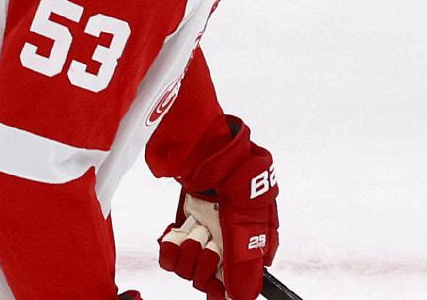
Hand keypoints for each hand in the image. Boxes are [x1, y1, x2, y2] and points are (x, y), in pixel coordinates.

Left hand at [156, 120, 276, 299]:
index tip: (217, 286)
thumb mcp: (245, 218)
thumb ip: (244, 260)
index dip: (227, 285)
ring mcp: (206, 231)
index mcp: (256, 239)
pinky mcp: (184, 223)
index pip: (243, 280)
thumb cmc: (232, 171)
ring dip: (188, 253)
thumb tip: (244, 297)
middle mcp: (231, 238)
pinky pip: (173, 255)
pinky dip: (170, 249)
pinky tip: (172, 236)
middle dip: (206, 264)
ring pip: (192, 268)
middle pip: (214, 277)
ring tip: (192, 229)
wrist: (199, 142)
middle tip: (207, 240)